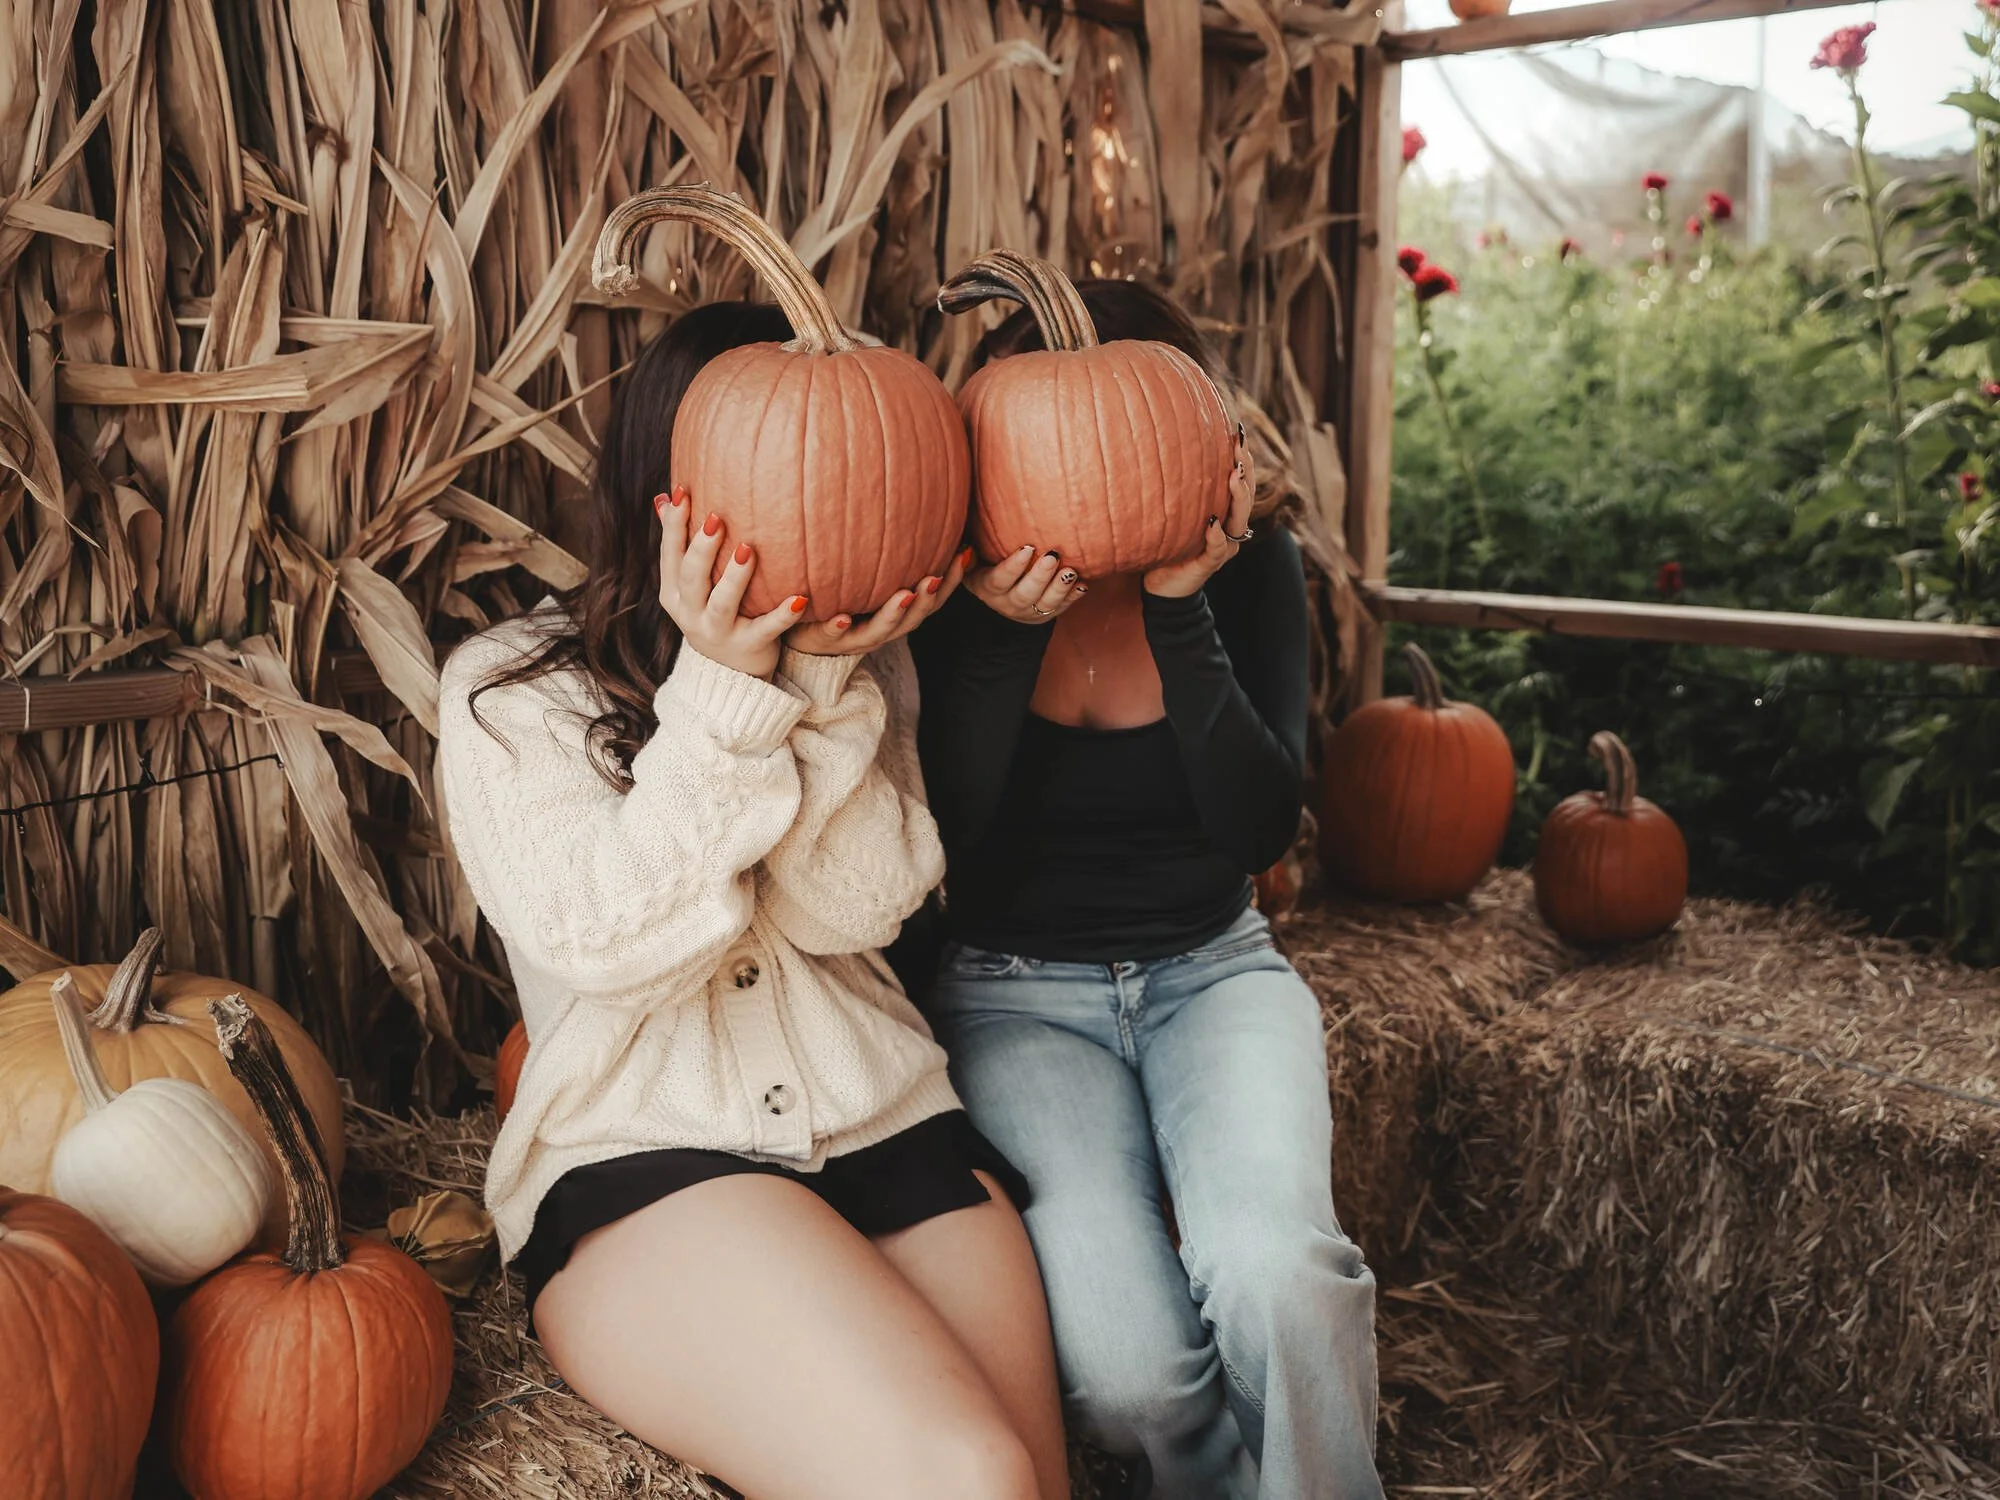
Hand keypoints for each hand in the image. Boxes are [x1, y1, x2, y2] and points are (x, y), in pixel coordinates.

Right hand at [655, 487, 806, 679]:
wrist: (727, 675)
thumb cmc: (712, 613)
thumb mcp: (689, 586)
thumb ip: (679, 546)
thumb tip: (662, 499)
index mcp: (674, 594)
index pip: (670, 554)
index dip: (673, 525)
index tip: (683, 492)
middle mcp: (690, 613)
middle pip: (692, 577)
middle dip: (702, 548)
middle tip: (716, 517)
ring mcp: (717, 632)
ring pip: (723, 603)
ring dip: (735, 577)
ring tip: (747, 550)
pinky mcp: (748, 646)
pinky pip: (766, 629)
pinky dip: (783, 615)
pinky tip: (801, 598)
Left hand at [787, 548, 972, 655]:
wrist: (798, 630)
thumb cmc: (837, 592)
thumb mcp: (866, 569)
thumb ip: (888, 546)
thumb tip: (912, 495)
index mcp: (895, 612)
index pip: (931, 597)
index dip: (952, 580)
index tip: (965, 553)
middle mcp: (880, 627)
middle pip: (913, 618)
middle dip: (927, 599)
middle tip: (935, 577)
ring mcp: (852, 636)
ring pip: (878, 631)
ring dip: (893, 614)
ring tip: (904, 596)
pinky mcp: (823, 639)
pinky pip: (830, 636)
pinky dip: (838, 628)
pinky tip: (842, 617)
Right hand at [966, 544, 1086, 625]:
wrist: (999, 596)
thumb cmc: (984, 565)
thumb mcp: (971, 562)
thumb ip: (969, 555)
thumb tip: (966, 546)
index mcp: (987, 588)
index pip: (1000, 580)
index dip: (1013, 566)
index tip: (1028, 548)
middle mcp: (1008, 603)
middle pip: (1025, 594)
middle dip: (1040, 576)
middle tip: (1053, 556)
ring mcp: (1028, 611)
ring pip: (1045, 604)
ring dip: (1060, 588)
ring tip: (1071, 571)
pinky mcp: (1045, 614)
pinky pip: (1061, 608)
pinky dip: (1073, 597)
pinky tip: (1083, 585)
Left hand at [1144, 424, 1254, 599]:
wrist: (1160, 585)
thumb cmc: (1166, 543)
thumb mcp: (1174, 512)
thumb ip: (1179, 489)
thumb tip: (1165, 444)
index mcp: (1225, 514)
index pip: (1241, 482)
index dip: (1244, 458)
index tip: (1238, 431)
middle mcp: (1230, 529)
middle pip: (1247, 496)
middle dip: (1245, 470)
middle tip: (1239, 445)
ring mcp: (1223, 547)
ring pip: (1239, 520)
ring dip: (1238, 497)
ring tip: (1234, 476)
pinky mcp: (1209, 564)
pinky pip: (1218, 548)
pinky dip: (1217, 535)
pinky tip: (1213, 522)